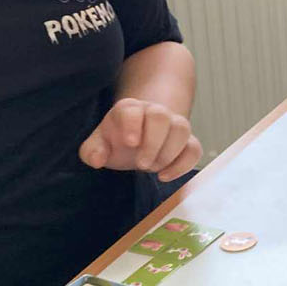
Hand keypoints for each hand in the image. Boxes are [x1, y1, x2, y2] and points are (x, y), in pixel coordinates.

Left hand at [79, 97, 201, 180]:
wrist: (138, 139)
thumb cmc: (116, 142)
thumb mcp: (98, 145)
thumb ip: (92, 151)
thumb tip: (97, 160)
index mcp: (129, 109)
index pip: (133, 109)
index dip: (132, 124)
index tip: (130, 143)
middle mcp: (154, 112)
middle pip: (161, 116)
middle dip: (153, 142)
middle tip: (141, 164)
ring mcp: (173, 125)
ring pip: (182, 128)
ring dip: (168, 152)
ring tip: (153, 169)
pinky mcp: (187, 142)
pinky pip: (194, 148)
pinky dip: (183, 164)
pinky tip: (165, 176)